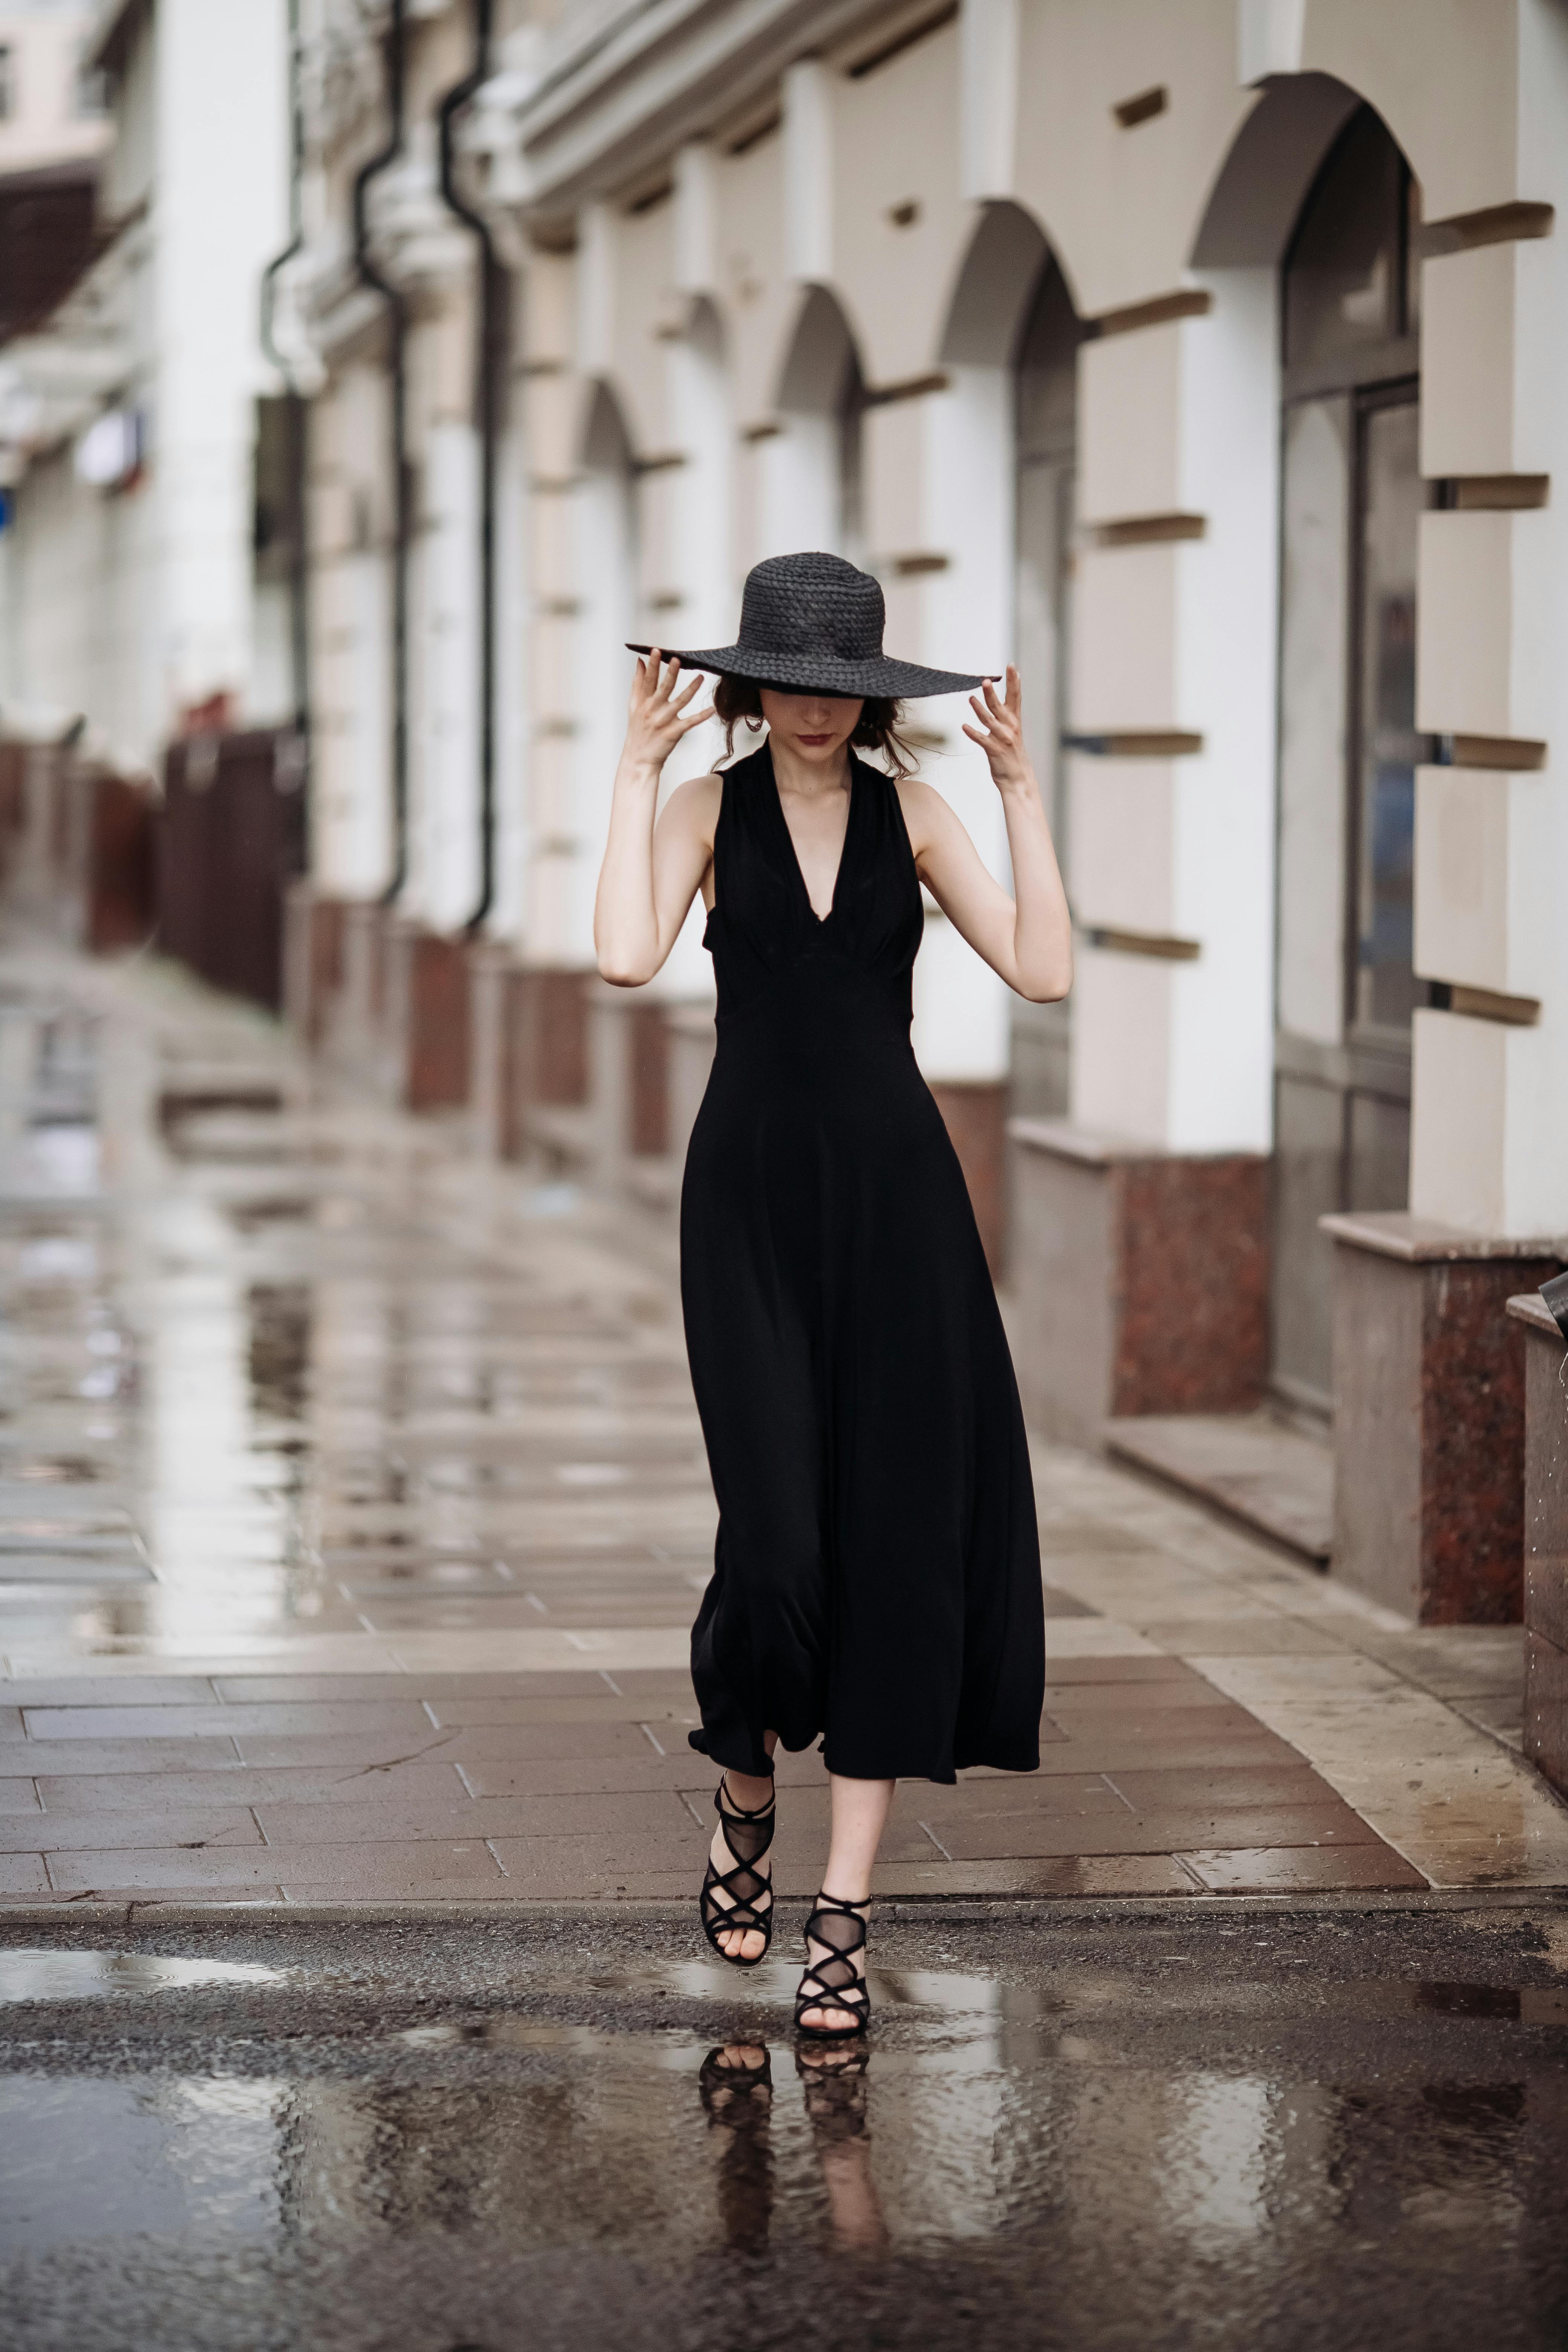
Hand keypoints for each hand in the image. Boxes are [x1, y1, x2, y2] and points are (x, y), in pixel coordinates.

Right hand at [621, 651, 712, 776]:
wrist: (638, 759)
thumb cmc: (638, 731)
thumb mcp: (633, 706)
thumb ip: (637, 683)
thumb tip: (639, 662)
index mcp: (642, 702)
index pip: (647, 680)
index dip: (652, 665)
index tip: (656, 651)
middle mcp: (652, 710)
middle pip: (663, 688)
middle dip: (669, 673)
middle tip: (676, 659)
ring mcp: (663, 721)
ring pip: (680, 701)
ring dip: (691, 689)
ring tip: (701, 677)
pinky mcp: (673, 733)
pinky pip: (690, 722)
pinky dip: (701, 716)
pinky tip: (711, 709)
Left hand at [961, 665, 1032, 795]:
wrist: (1018, 779)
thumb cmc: (1012, 755)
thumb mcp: (1011, 733)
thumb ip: (1004, 718)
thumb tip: (996, 704)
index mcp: (1015, 721)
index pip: (1015, 696)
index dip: (1014, 681)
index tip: (1011, 666)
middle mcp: (1010, 728)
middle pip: (1000, 706)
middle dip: (992, 693)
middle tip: (986, 681)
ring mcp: (1003, 739)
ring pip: (989, 721)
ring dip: (979, 709)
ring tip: (971, 698)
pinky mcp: (994, 751)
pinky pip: (982, 740)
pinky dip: (973, 733)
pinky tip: (964, 727)